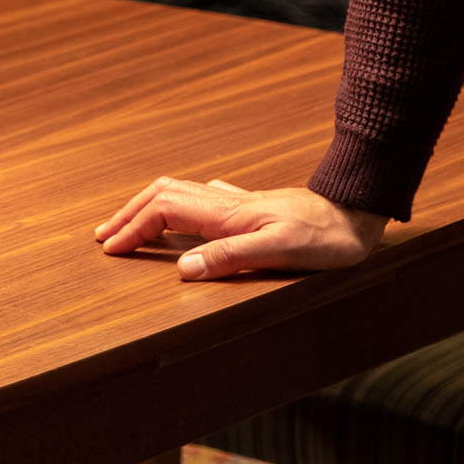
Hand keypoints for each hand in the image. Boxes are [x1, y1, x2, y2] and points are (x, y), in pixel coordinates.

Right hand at [93, 176, 385, 280]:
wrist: (358, 213)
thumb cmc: (326, 237)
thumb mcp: (279, 250)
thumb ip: (231, 257)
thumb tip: (183, 269)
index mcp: (227, 213)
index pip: (163, 211)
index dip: (133, 228)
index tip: (111, 250)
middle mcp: (228, 203)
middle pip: (164, 195)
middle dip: (129, 213)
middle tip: (105, 236)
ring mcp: (240, 203)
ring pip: (181, 194)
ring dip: (149, 208)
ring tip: (130, 224)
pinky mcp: (253, 208)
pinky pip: (203, 200)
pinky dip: (177, 207)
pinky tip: (184, 216)